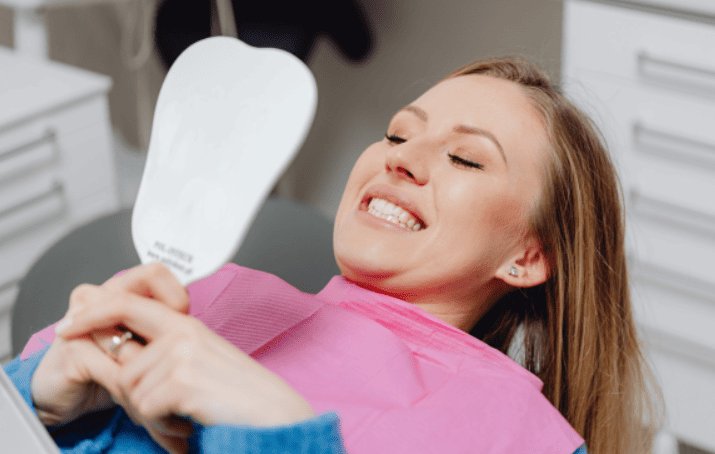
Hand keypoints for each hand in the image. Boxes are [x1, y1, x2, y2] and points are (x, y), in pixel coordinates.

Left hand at [54, 263, 315, 442]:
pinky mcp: (182, 380)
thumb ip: (165, 353)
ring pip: (132, 392)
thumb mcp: (201, 364)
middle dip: (135, 397)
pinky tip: (192, 421)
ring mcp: (182, 354)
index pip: (127, 303)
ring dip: (152, 415)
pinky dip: (164, 426)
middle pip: (123, 366)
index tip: (68, 327)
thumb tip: (123, 356)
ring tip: (187, 416)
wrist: (275, 415)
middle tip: (170, 411)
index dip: (93, 313)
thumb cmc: (242, 396)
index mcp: (187, 325)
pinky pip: (146, 410)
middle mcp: (183, 332)